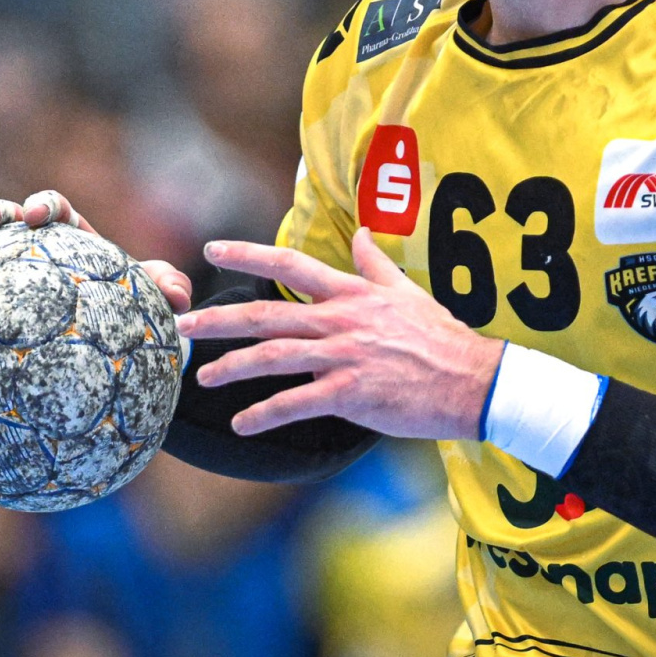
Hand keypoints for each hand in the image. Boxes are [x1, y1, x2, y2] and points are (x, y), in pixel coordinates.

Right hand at [0, 189, 192, 313]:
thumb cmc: (135, 311)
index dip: (47, 205)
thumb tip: (179, 295)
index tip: (43, 215)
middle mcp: (40, 251)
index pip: (59, 211)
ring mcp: (14, 275)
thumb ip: (170, 289)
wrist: (117, 344)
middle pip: (13, 219)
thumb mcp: (157, 300)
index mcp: (75, 240)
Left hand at [178, 227, 503, 440]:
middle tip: (184, 323)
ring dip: (233, 367)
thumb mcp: (408, 292)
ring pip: (274, 357)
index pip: (291, 264)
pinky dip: (265, 413)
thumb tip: (362, 233)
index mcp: (352, 294)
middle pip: (268, 314)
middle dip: (220, 318)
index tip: (213, 249)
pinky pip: (297, 403)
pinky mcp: (351, 393)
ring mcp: (344, 357)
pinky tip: (242, 423)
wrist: (471, 380)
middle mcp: (341, 321)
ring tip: (203, 376)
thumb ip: (376, 265)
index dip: (249, 254)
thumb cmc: (441, 338)